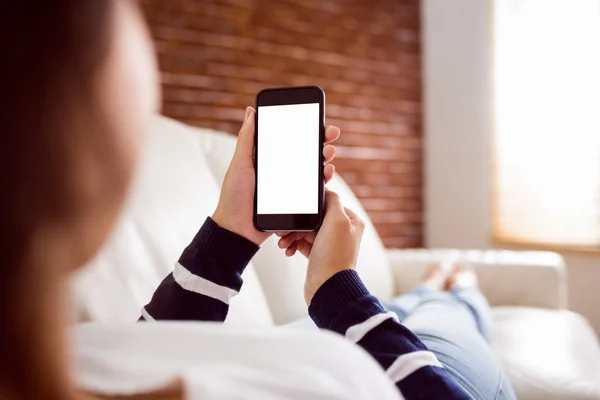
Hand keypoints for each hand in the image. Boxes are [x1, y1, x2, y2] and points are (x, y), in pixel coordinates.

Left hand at [212, 107, 340, 244]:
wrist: (238, 229)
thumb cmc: (234, 197)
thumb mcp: (240, 164)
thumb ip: (247, 138)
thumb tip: (251, 111)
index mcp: (269, 158)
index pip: (290, 139)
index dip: (305, 128)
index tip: (317, 118)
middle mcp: (282, 170)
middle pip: (306, 151)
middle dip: (321, 141)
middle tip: (330, 133)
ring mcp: (290, 186)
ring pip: (313, 169)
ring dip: (325, 158)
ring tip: (329, 153)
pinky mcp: (296, 201)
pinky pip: (313, 189)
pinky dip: (323, 179)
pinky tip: (327, 172)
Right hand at [277, 190, 364, 304]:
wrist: (327, 287)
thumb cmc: (334, 256)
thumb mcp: (337, 221)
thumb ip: (333, 201)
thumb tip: (327, 190)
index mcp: (350, 221)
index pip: (327, 204)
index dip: (309, 207)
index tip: (295, 210)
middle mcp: (342, 231)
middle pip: (313, 217)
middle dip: (296, 223)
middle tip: (283, 230)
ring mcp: (329, 244)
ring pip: (305, 230)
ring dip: (292, 235)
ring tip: (283, 242)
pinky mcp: (318, 255)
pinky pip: (302, 243)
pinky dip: (293, 244)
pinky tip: (288, 249)